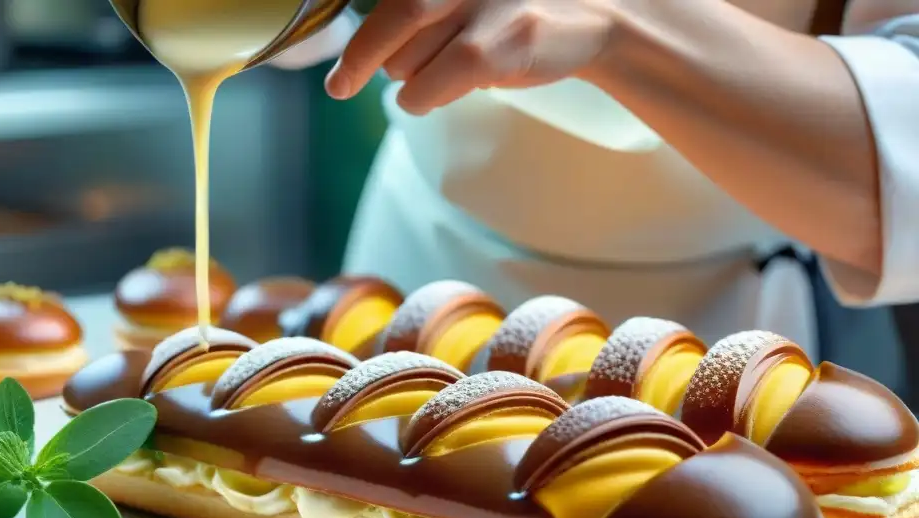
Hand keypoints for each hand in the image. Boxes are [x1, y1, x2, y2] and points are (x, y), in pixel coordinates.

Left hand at [325, 0, 618, 114]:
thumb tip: (362, 44)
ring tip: (441, 72)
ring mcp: (481, 3)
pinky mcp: (496, 45)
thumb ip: (421, 6)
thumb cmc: (517, 5)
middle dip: (365, 58)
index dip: (357, 37)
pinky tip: (434, 96)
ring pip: (405, 60)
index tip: (329, 61)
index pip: (389, 0)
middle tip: (345, 82)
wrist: (596, 16)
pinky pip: (429, 87)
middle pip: (390, 19)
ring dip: (410, 79)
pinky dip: (421, 99)